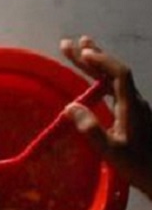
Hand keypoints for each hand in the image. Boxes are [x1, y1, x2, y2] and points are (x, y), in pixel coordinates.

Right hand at [61, 36, 151, 197]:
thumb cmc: (138, 166)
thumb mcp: (112, 151)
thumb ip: (91, 130)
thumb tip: (70, 107)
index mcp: (131, 106)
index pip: (118, 74)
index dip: (101, 61)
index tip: (83, 52)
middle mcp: (134, 101)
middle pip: (114, 71)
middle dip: (93, 57)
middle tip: (71, 43)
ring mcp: (134, 107)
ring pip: (114, 79)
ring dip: (96, 64)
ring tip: (81, 50)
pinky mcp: (132, 114)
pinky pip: (114, 89)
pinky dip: (101, 78)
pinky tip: (92, 79)